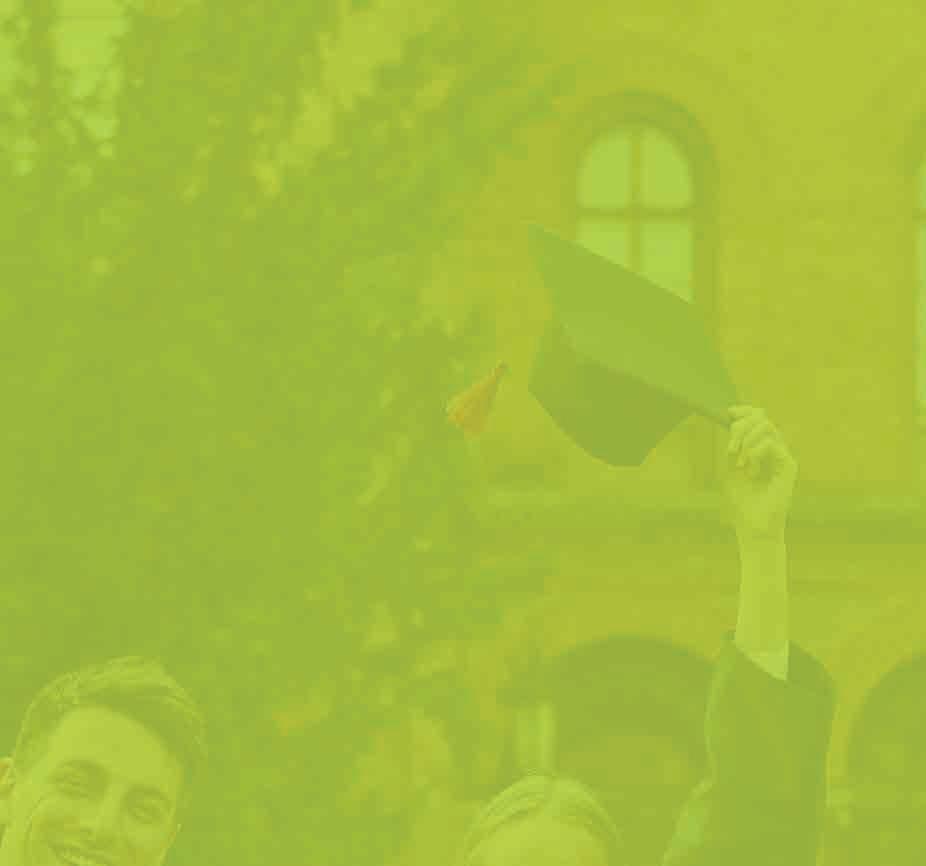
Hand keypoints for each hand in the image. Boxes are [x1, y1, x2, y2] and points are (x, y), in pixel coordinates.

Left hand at [723, 406, 797, 539]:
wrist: (753, 526)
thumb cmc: (742, 501)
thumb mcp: (731, 468)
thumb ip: (733, 446)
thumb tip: (731, 422)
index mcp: (760, 448)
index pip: (758, 418)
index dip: (745, 411)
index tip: (729, 412)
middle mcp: (774, 449)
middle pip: (762, 418)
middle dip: (741, 427)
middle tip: (731, 448)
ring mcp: (782, 456)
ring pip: (767, 426)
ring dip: (746, 439)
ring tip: (737, 459)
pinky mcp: (788, 465)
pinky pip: (772, 443)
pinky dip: (755, 450)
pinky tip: (748, 466)